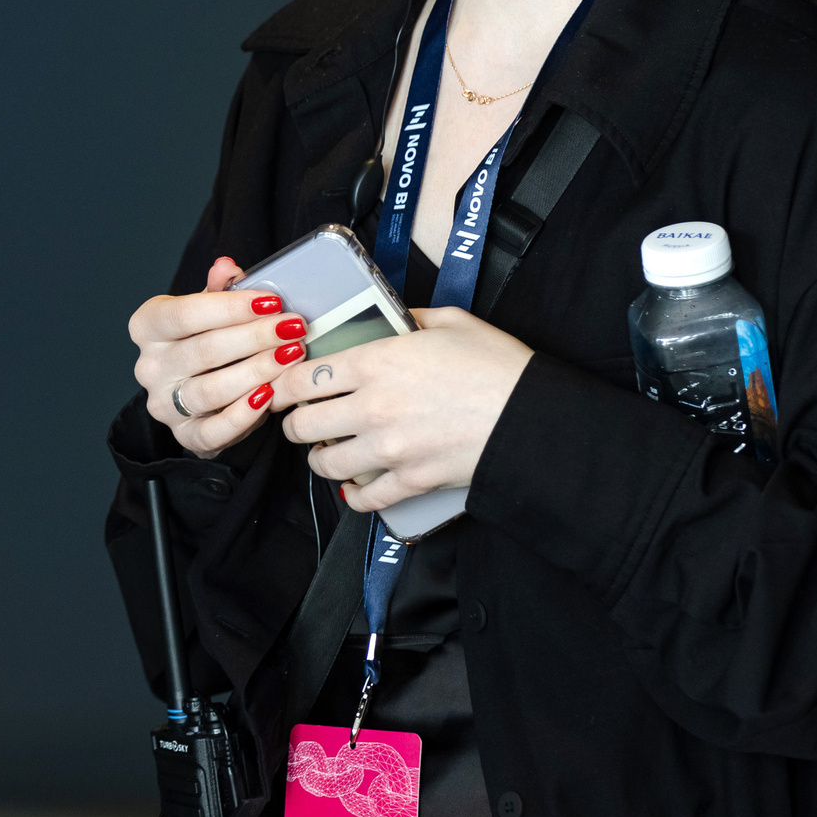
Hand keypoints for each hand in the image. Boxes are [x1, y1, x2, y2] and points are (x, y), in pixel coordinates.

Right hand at [129, 256, 309, 460]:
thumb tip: (227, 266)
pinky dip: (243, 415)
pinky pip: (214, 431)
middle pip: (204, 350)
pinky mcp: (184, 436)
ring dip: (257, 371)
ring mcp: (163, 405)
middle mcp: (149, 367)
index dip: (231, 307)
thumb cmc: (205, 340)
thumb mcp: (209, 309)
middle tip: (294, 328)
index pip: (186, 314)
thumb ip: (219, 289)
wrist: (196, 392)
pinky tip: (270, 395)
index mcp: (148, 326)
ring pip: (211, 390)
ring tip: (292, 356)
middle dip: (256, 337)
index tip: (272, 302)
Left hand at [270, 306, 534, 511]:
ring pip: (326, 463)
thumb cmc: (497, 365)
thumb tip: (391, 317)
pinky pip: (364, 499)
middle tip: (305, 419)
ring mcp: (389, 449)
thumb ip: (409, 317)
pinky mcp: (410, 481)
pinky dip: (355, 496)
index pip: (302, 378)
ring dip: (322, 457)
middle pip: (303, 424)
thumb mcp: (451, 321)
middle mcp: (372, 407)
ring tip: (331, 450)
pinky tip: (356, 487)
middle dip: (297, 422)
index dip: (284, 385)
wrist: (533, 417)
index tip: (283, 388)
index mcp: (375, 363)